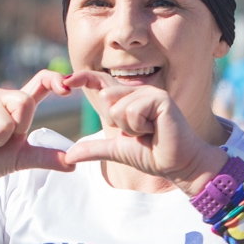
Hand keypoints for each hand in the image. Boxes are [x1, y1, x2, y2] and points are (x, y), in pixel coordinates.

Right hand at [0, 70, 73, 180]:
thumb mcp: (23, 159)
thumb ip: (46, 158)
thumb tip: (73, 164)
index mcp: (18, 104)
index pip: (40, 82)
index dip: (54, 80)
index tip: (66, 88)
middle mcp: (1, 97)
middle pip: (24, 102)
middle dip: (16, 129)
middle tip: (1, 139)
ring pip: (5, 121)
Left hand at [61, 71, 227, 195]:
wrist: (178, 164)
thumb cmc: (153, 155)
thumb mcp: (117, 151)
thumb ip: (95, 149)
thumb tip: (69, 156)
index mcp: (128, 99)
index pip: (101, 83)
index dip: (83, 79)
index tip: (65, 81)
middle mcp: (138, 91)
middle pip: (105, 97)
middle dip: (116, 123)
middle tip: (138, 133)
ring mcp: (150, 92)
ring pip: (117, 106)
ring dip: (129, 127)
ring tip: (148, 131)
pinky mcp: (160, 98)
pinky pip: (132, 110)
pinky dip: (139, 126)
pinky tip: (155, 130)